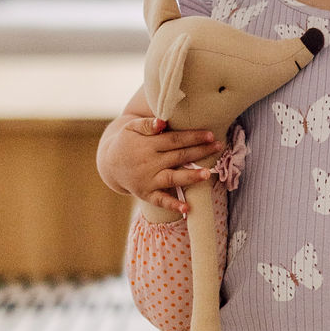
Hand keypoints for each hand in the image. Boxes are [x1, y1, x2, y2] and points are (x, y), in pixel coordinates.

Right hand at [99, 117, 222, 215]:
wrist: (109, 163)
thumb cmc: (127, 141)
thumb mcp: (131, 128)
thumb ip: (146, 124)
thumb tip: (161, 121)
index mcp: (148, 145)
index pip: (175, 140)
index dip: (193, 137)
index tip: (211, 135)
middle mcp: (149, 163)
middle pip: (178, 156)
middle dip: (200, 152)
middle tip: (220, 147)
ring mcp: (148, 180)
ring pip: (172, 178)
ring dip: (190, 177)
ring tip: (207, 174)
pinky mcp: (146, 194)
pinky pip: (160, 200)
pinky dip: (173, 205)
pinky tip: (186, 209)